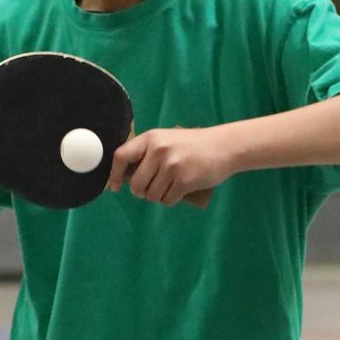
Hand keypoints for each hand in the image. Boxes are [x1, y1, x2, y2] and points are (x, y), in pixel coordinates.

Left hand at [108, 128, 232, 207]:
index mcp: (150, 138)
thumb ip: (148, 154)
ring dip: (160, 196)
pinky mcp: (184, 180)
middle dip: (143, 192)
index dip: (114, 174)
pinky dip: (172, 199)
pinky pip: (167, 200)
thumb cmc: (193, 145)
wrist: (224, 146)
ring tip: (171, 186)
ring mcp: (171, 166)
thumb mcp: (167, 141)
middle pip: (136, 184)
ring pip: (151, 195)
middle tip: (155, 188)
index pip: (121, 156)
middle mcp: (158, 150)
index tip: (115, 187)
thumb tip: (124, 177)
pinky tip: (180, 190)